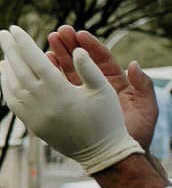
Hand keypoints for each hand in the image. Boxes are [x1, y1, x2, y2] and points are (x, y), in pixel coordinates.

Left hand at [0, 25, 142, 173]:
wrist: (100, 154)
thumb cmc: (106, 119)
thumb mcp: (104, 91)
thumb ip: (89, 68)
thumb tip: (76, 50)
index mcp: (59, 91)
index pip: (35, 60)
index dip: (23, 43)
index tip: (14, 28)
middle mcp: (42, 102)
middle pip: (19, 69)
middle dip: (10, 49)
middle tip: (3, 33)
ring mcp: (34, 115)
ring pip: (13, 85)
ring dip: (7, 67)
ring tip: (4, 53)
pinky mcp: (31, 125)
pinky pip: (13, 101)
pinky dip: (7, 86)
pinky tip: (8, 77)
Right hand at [46, 26, 158, 149]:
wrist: (120, 155)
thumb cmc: (137, 133)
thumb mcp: (146, 108)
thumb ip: (143, 86)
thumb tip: (135, 65)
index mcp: (115, 82)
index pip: (101, 59)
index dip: (90, 46)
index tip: (79, 34)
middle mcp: (96, 86)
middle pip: (81, 60)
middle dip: (69, 45)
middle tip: (58, 32)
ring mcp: (80, 94)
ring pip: (67, 71)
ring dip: (56, 56)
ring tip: (47, 43)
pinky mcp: (68, 104)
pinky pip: (56, 88)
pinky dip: (48, 76)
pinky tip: (40, 65)